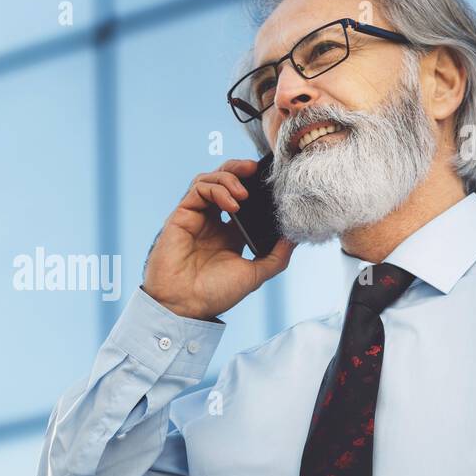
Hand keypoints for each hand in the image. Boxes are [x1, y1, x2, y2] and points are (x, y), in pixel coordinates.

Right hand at [141, 158, 295, 321]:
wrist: (186, 305)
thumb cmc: (214, 294)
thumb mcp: (255, 274)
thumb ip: (276, 256)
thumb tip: (294, 237)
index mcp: (228, 233)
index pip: (241, 198)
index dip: (254, 186)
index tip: (270, 184)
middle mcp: (211, 221)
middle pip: (223, 182)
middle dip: (239, 170)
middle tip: (255, 169)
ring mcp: (196, 217)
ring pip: (209, 180)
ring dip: (229, 178)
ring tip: (244, 193)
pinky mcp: (181, 215)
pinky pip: (198, 189)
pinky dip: (217, 189)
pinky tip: (233, 203)